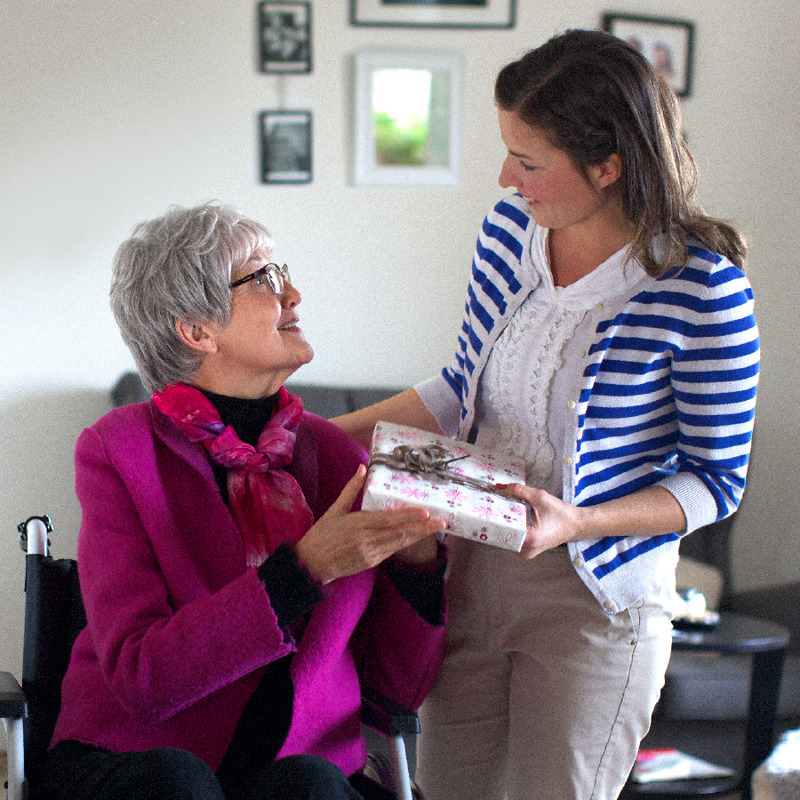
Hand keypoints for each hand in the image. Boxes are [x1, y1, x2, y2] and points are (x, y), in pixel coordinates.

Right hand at [294, 465, 446, 583]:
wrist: (310, 565)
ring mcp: (370, 553)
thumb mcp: (334, 510)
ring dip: (419, 536)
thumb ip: (350, 489)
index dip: (408, 516)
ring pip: (399, 543)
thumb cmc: (321, 535)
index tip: (425, 512)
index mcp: (357, 524)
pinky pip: (391, 551)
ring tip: (436, 528)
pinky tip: (416, 536)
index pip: (388, 519)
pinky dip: (405, 543)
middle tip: (442, 522)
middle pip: (400, 533)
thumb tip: (362, 467)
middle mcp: (366, 540)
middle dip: (423, 528)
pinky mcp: (370, 562)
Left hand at [496, 483, 580, 558]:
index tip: (487, 506)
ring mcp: (527, 553)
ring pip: (507, 537)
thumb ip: (519, 491)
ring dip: (503, 524)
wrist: (576, 525)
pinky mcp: (528, 551)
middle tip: (490, 505)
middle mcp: (527, 550)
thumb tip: (499, 487)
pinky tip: (508, 518)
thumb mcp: (540, 497)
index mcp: (531, 538)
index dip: (495, 517)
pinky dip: (510, 529)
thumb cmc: (560, 513)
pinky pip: (513, 540)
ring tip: (498, 510)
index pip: (504, 529)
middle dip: (497, 519)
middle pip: (503, 534)